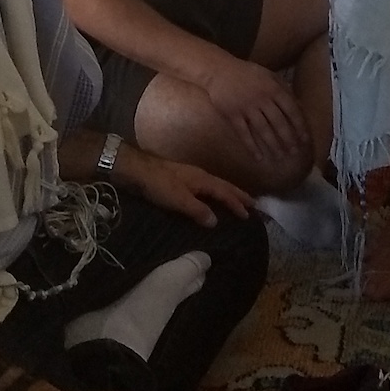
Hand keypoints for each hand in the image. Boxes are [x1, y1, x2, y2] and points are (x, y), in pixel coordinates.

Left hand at [116, 149, 252, 226]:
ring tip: (237, 200)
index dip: (237, 204)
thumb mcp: (179, 200)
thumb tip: (216, 221)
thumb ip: (198, 210)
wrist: (136, 169)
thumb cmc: (158, 184)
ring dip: (228, 193)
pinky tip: (210, 197)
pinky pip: (206, 186)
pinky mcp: (181, 178)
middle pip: (224, 186)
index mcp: (203, 180)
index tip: (250, 214)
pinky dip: (215, 193)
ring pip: (216, 185)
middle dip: (238, 195)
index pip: (225, 193)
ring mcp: (191, 175)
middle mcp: (200, 175)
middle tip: (253, 203)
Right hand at [203, 56, 307, 166]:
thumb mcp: (268, 75)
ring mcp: (247, 107)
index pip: (291, 110)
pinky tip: (258, 157)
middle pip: (279, 122)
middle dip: (288, 139)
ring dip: (273, 145)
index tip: (305, 139)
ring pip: (263, 130)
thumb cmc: (246, 73)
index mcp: (273, 88)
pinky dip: (252, 146)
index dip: (299, 125)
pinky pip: (244, 133)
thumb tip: (299, 105)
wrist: (219, 70)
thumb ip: (284, 88)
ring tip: (280, 157)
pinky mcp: (233, 115)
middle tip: (294, 153)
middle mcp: (262, 99)